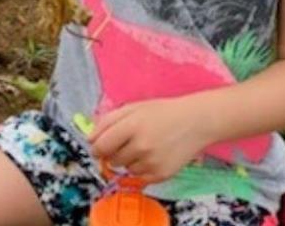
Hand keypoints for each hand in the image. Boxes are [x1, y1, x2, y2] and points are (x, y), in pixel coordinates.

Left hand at [89, 98, 212, 183]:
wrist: (195, 122)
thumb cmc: (161, 112)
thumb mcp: (132, 108)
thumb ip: (107, 121)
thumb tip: (89, 138)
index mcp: (131, 126)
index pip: (100, 146)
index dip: (96, 147)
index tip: (99, 146)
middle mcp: (141, 146)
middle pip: (111, 159)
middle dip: (113, 153)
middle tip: (126, 142)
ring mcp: (152, 162)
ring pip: (125, 168)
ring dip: (128, 160)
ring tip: (144, 146)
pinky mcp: (162, 174)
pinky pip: (140, 177)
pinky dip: (142, 168)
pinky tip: (153, 155)